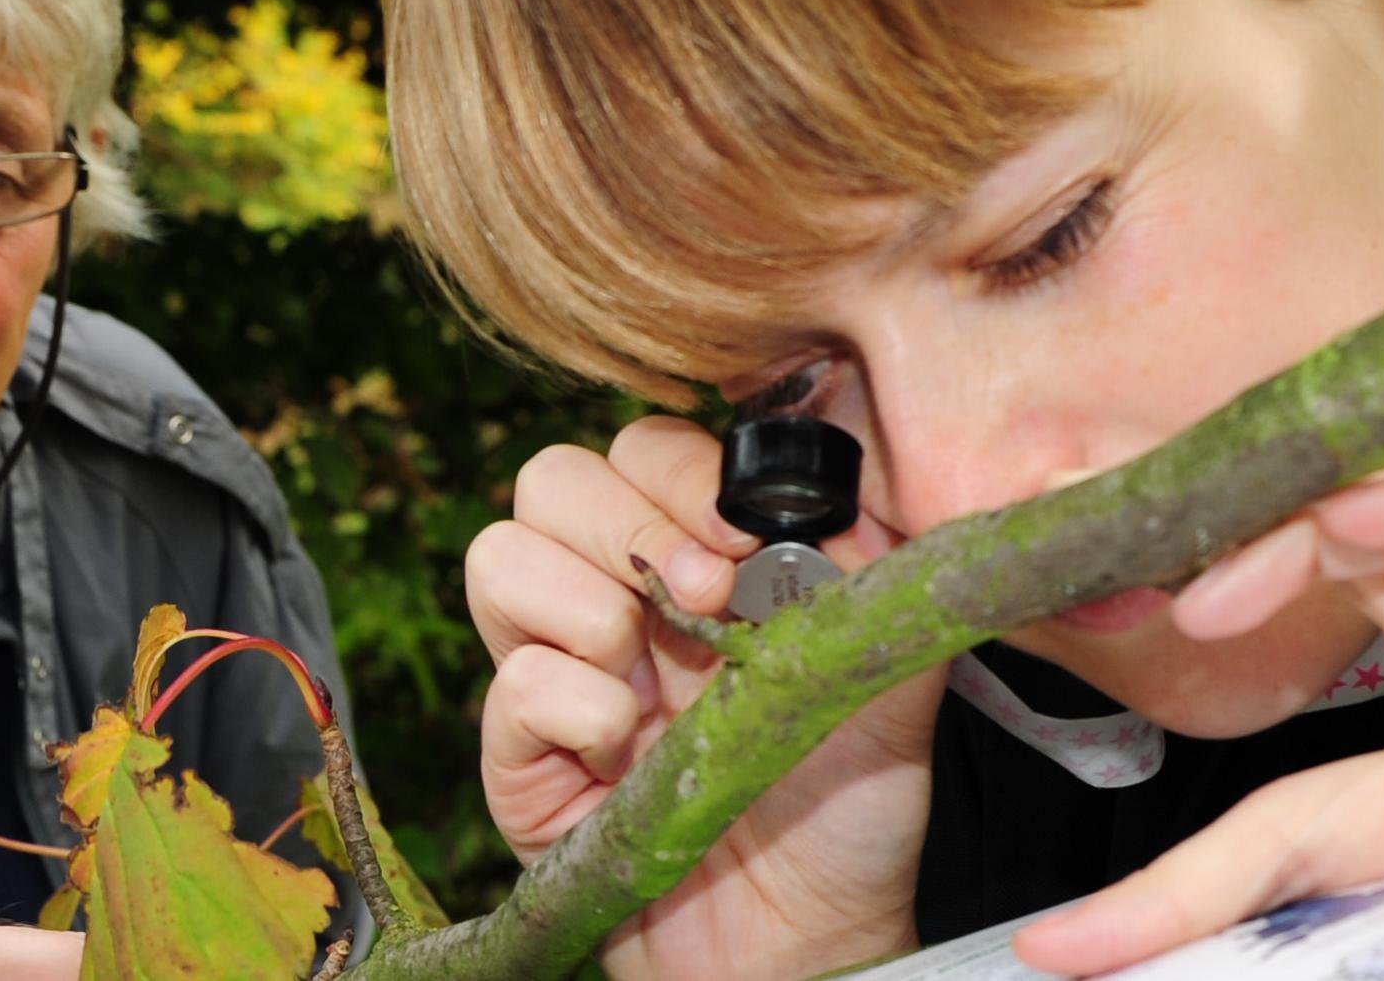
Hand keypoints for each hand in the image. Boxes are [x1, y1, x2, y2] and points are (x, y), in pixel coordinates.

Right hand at [472, 415, 945, 980]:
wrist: (812, 936)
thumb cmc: (844, 811)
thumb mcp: (885, 674)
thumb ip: (871, 572)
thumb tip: (848, 489)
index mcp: (692, 565)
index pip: (640, 451)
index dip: (682, 475)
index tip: (749, 540)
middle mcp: (611, 604)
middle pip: (550, 481)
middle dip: (630, 522)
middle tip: (707, 598)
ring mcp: (558, 678)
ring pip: (498, 557)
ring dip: (587, 604)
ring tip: (655, 680)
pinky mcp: (521, 764)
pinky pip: (511, 685)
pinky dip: (573, 704)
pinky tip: (627, 750)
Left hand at [1015, 455, 1383, 973]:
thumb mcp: (1335, 862)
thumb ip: (1201, 888)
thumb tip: (1056, 948)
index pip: (1312, 558)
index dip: (1221, 560)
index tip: (1124, 593)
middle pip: (1345, 506)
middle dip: (1238, 523)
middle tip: (1144, 578)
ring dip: (1296, 524)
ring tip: (1212, 592)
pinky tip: (1343, 532)